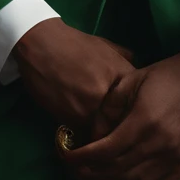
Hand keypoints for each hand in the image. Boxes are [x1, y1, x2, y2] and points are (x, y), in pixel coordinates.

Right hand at [12, 19, 134, 135]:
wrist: (41, 44)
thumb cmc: (74, 43)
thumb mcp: (104, 45)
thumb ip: (122, 57)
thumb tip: (135, 64)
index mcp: (122, 74)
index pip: (137, 104)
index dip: (131, 111)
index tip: (125, 114)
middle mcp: (111, 93)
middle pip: (122, 121)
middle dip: (116, 125)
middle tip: (109, 126)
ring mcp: (92, 107)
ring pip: (103, 132)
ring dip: (99, 133)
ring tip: (93, 129)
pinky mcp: (73, 118)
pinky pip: (84, 135)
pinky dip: (83, 136)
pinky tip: (79, 128)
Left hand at [64, 49, 179, 179]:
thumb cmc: (166, 75)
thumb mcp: (132, 80)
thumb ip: (109, 107)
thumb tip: (93, 133)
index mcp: (144, 120)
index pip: (105, 149)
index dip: (82, 157)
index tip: (67, 156)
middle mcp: (159, 143)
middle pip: (117, 170)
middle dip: (92, 171)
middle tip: (76, 168)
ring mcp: (174, 157)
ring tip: (95, 174)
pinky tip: (124, 179)